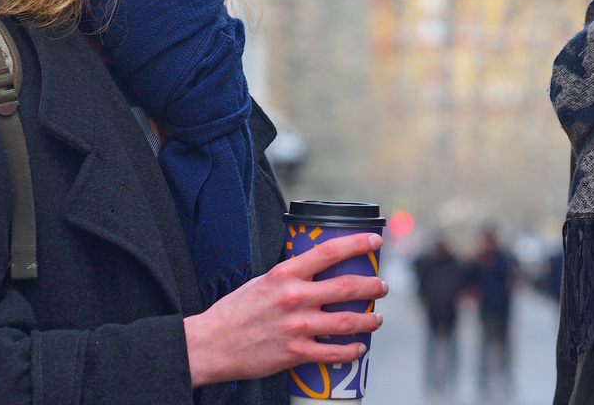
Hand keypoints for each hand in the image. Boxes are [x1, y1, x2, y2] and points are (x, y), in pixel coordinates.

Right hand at [183, 232, 387, 386]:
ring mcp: (296, 327)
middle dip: (373, 286)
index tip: (376, 240)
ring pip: (347, 322)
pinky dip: (352, 350)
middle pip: (347, 287)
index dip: (358, 244)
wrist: (211, 344)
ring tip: (377, 318)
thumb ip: (290, 276)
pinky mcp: (295, 353)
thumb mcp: (262, 281)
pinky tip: (360, 347)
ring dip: (370, 320)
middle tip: (383, 286)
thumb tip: (315, 270)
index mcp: (285, 274)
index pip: (329, 252)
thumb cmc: (235, 311)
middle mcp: (294, 298)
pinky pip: (333, 352)